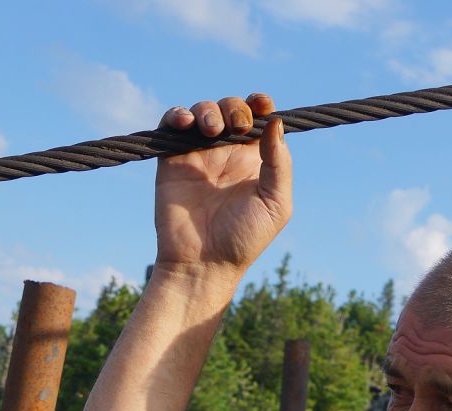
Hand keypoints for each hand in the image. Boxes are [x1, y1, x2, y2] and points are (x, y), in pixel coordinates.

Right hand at [153, 92, 290, 275]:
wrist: (202, 263)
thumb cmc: (243, 239)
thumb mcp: (275, 203)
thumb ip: (279, 163)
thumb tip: (275, 121)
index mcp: (254, 160)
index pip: (258, 119)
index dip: (259, 105)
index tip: (261, 105)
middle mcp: (226, 154)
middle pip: (231, 109)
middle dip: (234, 108)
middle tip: (235, 128)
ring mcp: (197, 155)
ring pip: (202, 111)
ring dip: (207, 110)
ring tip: (210, 131)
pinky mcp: (172, 160)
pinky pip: (171, 125)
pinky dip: (177, 115)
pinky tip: (185, 124)